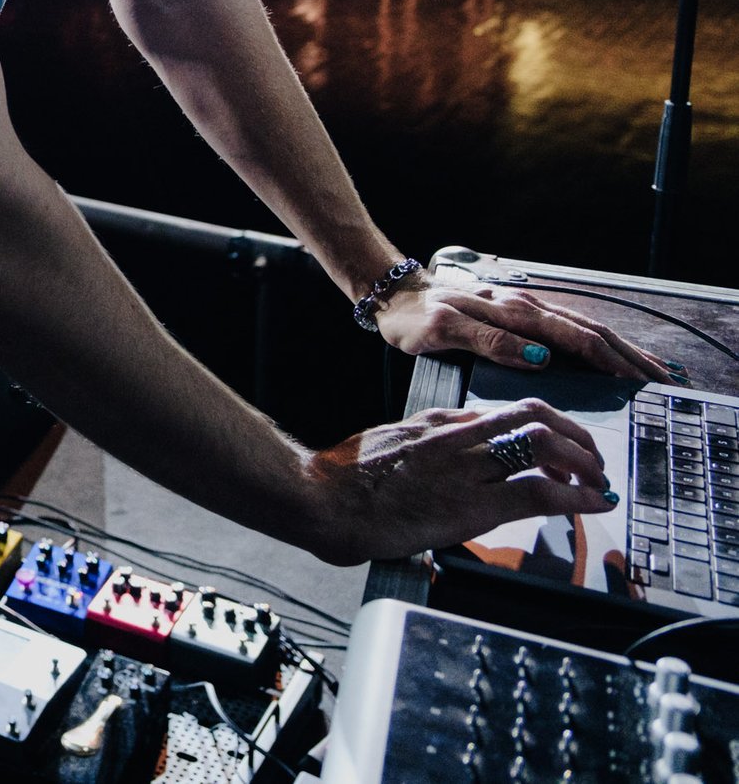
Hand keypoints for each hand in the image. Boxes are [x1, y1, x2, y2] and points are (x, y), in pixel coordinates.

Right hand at [298, 398, 618, 564]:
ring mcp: (467, 467)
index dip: (543, 428)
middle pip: (534, 415)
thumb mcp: (388, 450)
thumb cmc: (343, 483)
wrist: (322, 500)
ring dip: (583, 460)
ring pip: (544, 442)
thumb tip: (438, 468)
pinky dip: (576, 496)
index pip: (503, 414)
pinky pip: (538, 491)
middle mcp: (457, 435)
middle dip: (575, 435)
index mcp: (437, 424)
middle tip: (591, 460)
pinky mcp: (473, 504)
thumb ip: (420, 451)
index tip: (557, 448)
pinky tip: (593, 503)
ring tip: (596, 481)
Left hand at [373, 268, 675, 382]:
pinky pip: (566, 331)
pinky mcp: (518, 317)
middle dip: (630, 356)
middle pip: (591, 332)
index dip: (612, 361)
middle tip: (663, 380)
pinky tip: (607, 356)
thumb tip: (538, 357)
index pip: (576, 339)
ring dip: (619, 349)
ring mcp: (524, 311)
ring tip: (649, 370)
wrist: (394, 295)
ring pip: (584, 330)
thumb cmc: (414, 317)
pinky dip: (595, 343)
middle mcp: (525, 308)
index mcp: (514, 313)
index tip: (640, 380)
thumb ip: (490, 342)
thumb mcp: (444, 332)